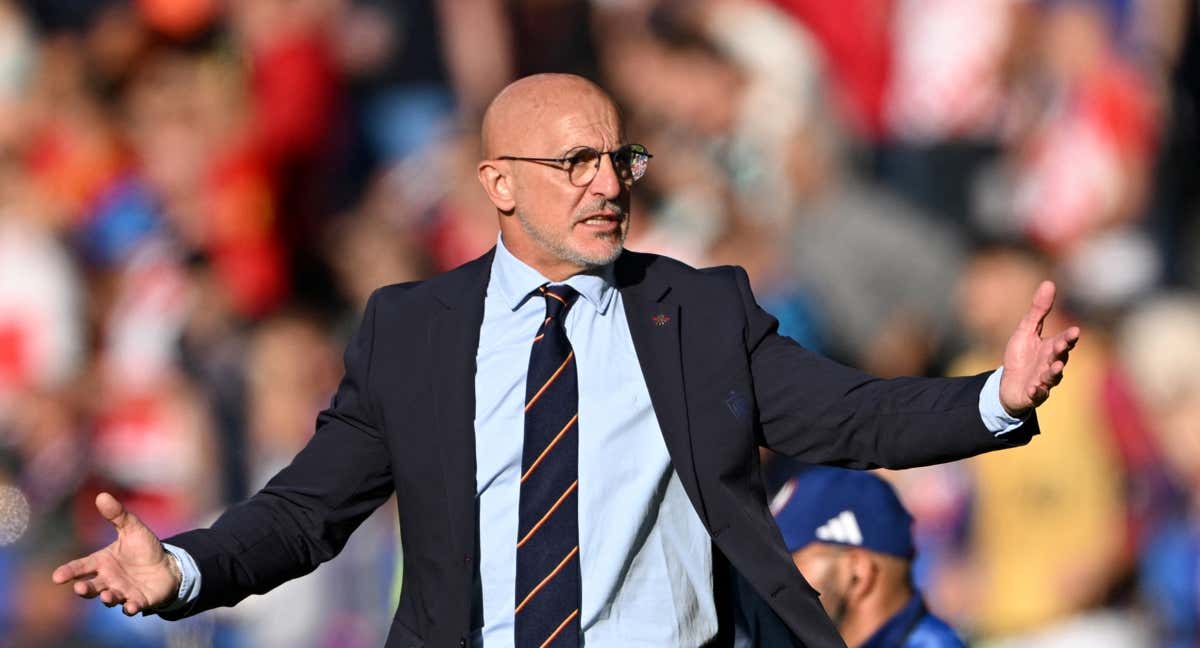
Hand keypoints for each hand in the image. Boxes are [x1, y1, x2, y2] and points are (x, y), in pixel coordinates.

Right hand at [51, 492, 180, 615]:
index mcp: (103, 562)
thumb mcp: (133, 529)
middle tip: (79, 588)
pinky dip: (130, 608)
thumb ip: (117, 515)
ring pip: (109, 598)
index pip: (82, 567)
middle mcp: (109, 579)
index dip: (69, 572)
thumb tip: (101, 495)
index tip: (57, 577)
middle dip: (84, 589)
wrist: (168, 566)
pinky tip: (131, 606)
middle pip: (91, 586)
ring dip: (107, 598)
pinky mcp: (139, 601)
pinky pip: (132, 606)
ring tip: (106, 595)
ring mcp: (123, 592)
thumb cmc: (145, 549)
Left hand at [999, 280, 1080, 417]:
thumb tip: (1049, 282)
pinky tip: (1033, 388)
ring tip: (1054, 368)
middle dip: (1062, 351)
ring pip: (1052, 377)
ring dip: (1053, 372)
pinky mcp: (1033, 394)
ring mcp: (1044, 381)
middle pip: (1060, 357)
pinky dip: (1037, 392)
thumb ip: (1038, 310)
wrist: (1008, 384)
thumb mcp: (1026, 330)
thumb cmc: (1021, 356)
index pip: (1064, 341)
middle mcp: (1051, 364)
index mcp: (1051, 348)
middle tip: (1062, 345)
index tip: (1074, 331)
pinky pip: (1037, 394)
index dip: (1069, 337)